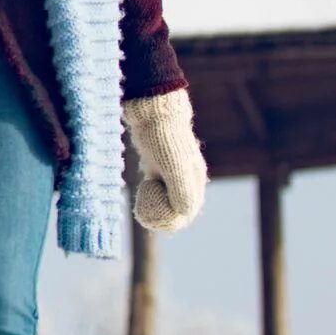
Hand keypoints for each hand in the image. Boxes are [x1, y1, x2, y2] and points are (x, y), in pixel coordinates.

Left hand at [126, 89, 206, 230]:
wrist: (152, 110)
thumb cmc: (165, 138)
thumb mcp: (174, 166)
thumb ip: (181, 190)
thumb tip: (183, 213)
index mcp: (195, 179)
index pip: (188, 211)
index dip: (173, 221)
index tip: (155, 223)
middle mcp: (186, 176)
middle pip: (177, 206)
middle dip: (162, 216)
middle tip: (145, 219)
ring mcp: (171, 170)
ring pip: (165, 196)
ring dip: (155, 205)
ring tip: (140, 208)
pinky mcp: (158, 163)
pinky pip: (156, 186)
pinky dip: (149, 193)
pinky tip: (140, 191)